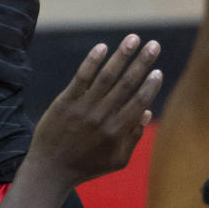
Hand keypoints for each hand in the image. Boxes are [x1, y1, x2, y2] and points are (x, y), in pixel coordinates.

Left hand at [28, 36, 161, 185]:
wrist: (50, 169)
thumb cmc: (86, 166)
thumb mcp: (117, 161)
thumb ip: (134, 137)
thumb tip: (148, 111)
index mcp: (117, 132)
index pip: (139, 102)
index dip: (150, 85)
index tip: (158, 70)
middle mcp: (103, 117)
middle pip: (127, 84)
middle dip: (143, 63)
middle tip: (154, 45)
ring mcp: (84, 107)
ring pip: (107, 76)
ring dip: (122, 55)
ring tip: (133, 38)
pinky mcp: (66, 101)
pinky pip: (81, 77)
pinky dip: (92, 61)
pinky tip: (102, 47)